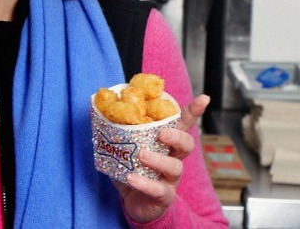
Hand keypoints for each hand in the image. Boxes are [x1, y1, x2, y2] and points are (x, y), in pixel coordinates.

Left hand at [115, 94, 210, 222]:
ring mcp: (169, 178)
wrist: (133, 202)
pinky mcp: (163, 196)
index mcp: (165, 143)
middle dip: (177, 136)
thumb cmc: (132, 169)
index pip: (182, 125)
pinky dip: (145, 183)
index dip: (192, 112)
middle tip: (161, 133)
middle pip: (186, 144)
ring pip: (175, 167)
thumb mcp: (122, 148)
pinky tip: (132, 178)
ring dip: (159, 160)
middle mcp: (172, 158)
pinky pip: (159, 189)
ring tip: (142, 156)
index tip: (204, 98)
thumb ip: (113, 130)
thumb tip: (95, 108)